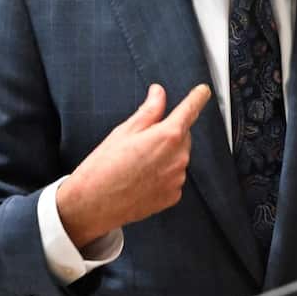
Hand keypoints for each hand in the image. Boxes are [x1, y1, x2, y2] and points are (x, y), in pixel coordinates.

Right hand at [56, 83, 210, 247]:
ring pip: (178, 157)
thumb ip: (149, 110)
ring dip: (165, 155)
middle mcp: (178, 158)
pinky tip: (142, 178)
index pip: (190, 110)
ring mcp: (177, 179)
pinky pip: (174, 177)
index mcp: (168, 136)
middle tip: (141, 142)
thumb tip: (158, 94)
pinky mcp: (173, 196)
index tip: (203, 92)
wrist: (94, 203)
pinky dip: (163, 175)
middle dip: (168, 133)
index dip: (197, 98)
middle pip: (182, 136)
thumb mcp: (124, 131)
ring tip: (137, 163)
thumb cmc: (105, 167)